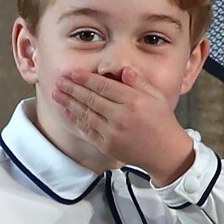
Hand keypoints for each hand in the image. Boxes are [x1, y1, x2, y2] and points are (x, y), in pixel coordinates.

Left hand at [52, 67, 194, 185]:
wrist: (165, 153)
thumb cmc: (163, 122)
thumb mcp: (157, 96)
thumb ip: (139, 82)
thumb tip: (123, 70)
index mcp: (134, 101)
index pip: (103, 86)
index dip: (85, 78)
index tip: (73, 73)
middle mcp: (121, 116)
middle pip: (90, 98)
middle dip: (72, 88)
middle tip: (59, 81)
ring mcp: (112, 132)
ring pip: (85, 114)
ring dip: (69, 103)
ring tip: (57, 94)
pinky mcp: (107, 145)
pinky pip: (87, 131)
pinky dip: (75, 120)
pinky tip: (67, 112)